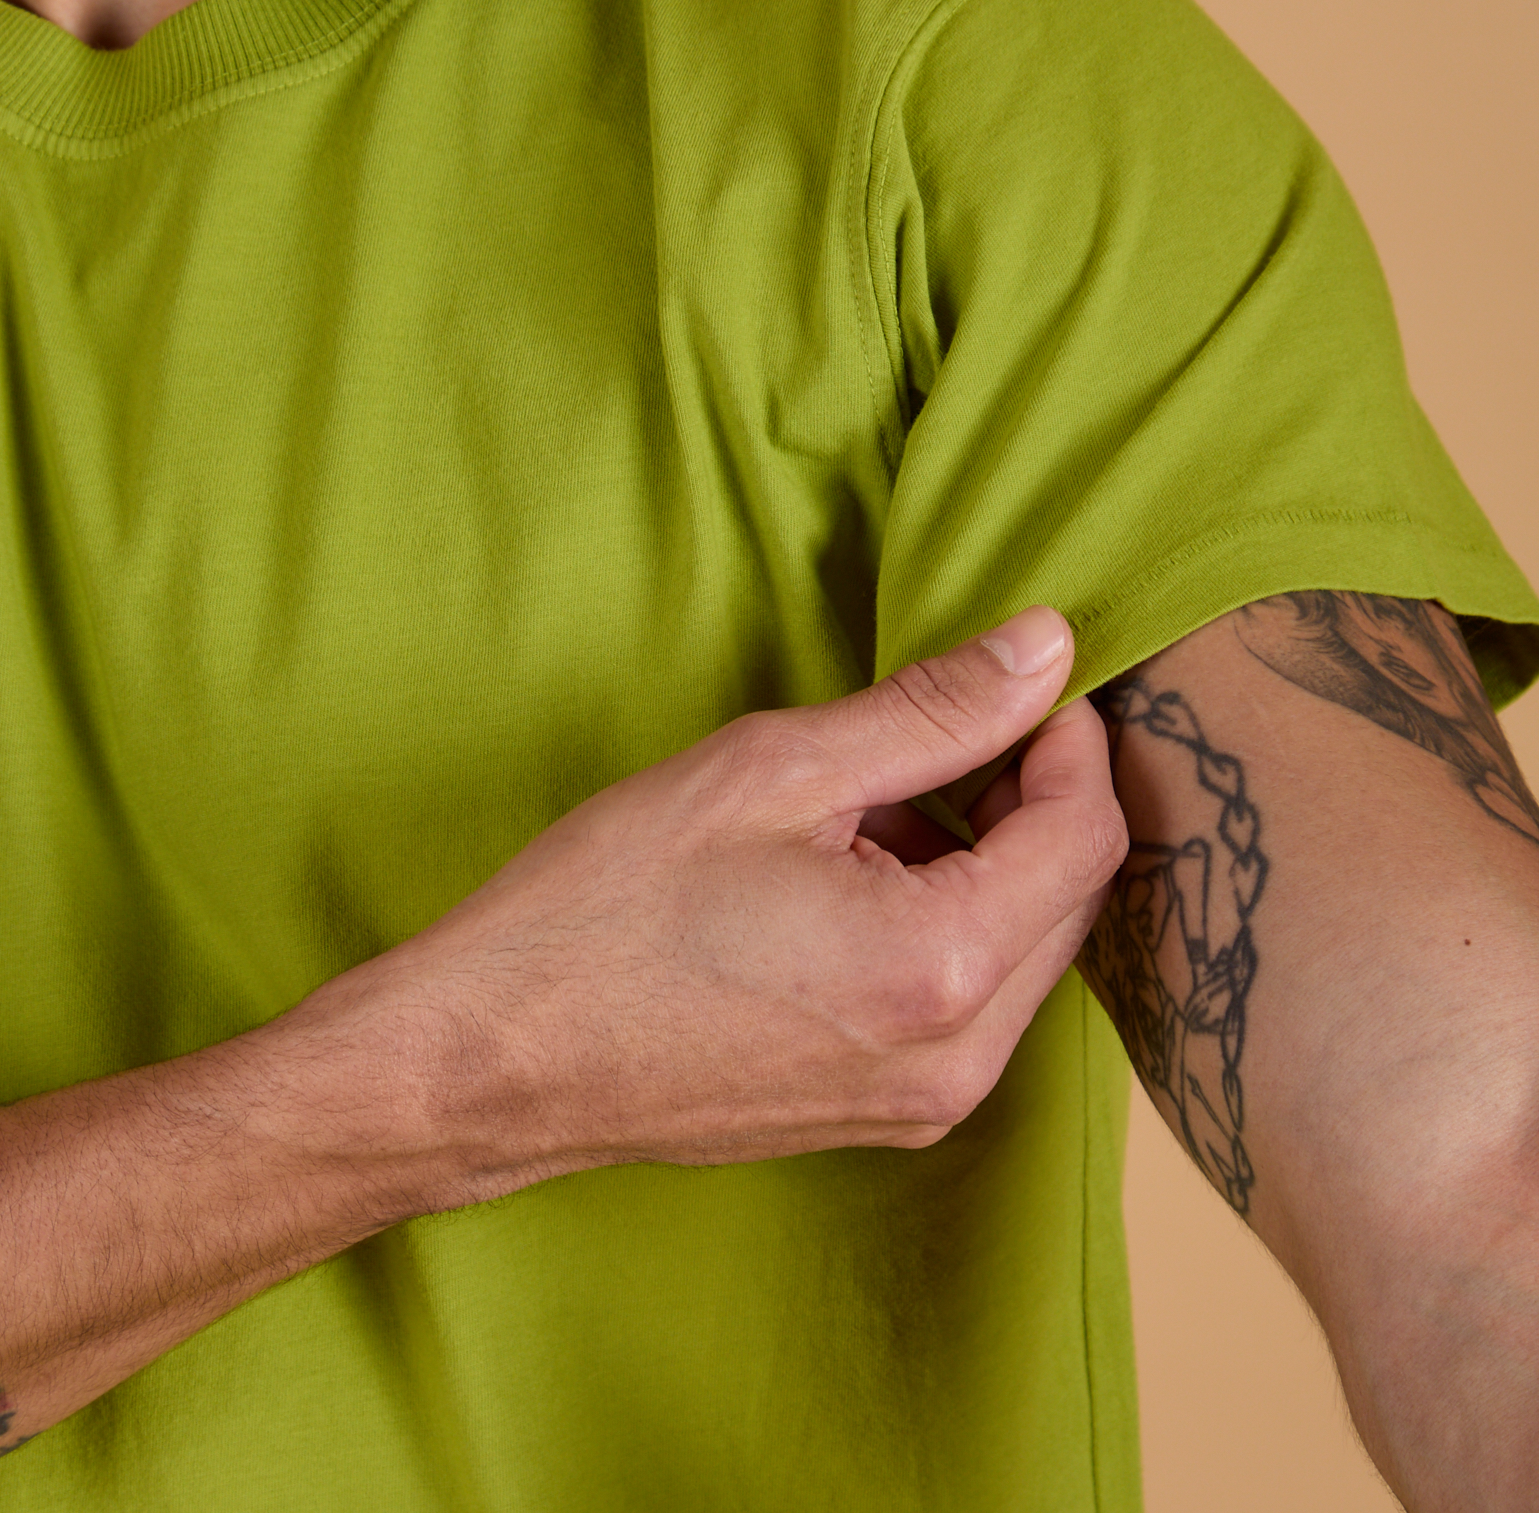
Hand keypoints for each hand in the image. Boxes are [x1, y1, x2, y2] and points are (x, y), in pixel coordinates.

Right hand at [324, 606, 1126, 1202]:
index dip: (1068, 738)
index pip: (1085, 832)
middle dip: (1034, 799)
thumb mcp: (776, 770)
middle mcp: (961, 1059)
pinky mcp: (884, 1119)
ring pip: (1025, 953)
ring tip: (870, 808)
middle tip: (946, 729)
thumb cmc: (612, 906)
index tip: (1019, 681)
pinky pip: (970, 1004)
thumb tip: (1045, 647)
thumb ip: (933, 711)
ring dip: (987, 863)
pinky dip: (946, 926)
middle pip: (1072, 899)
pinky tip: (849, 880)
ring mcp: (923, 1105)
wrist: (492, 1058)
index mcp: (944, 966)